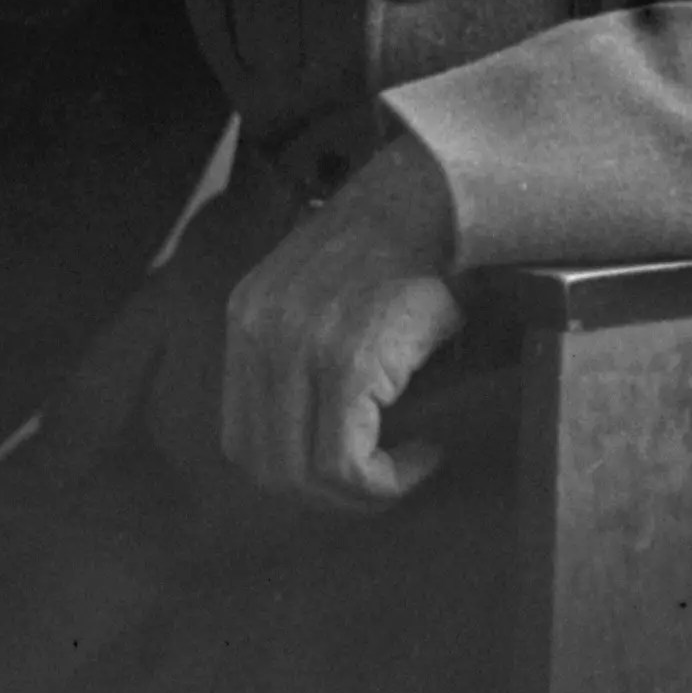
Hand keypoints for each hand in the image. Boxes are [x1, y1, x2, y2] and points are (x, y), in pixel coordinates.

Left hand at [220, 138, 463, 509]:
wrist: (448, 196)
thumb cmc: (406, 248)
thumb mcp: (326, 293)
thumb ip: (304, 358)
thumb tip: (320, 458)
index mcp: (249, 316)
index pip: (242, 439)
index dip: (294, 475)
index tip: (351, 467)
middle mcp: (260, 330)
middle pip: (264, 467)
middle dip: (327, 496)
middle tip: (382, 482)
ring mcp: (299, 344)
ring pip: (305, 475)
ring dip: (362, 493)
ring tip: (407, 467)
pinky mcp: (346, 359)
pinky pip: (348, 463)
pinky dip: (389, 479)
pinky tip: (425, 453)